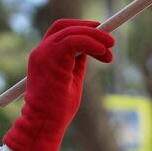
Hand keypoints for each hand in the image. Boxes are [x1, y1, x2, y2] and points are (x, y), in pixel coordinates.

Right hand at [2, 20, 114, 150]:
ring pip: (72, 32)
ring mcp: (44, 54)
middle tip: (110, 40)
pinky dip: (91, 43)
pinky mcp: (51, 58)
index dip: (81, 29)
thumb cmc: (56, 110)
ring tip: (111, 48)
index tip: (101, 38)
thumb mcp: (72, 81)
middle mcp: (40, 51)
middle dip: (89, 28)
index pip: (61, 32)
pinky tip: (103, 52)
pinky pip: (75, 41)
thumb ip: (77, 64)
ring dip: (95, 37)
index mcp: (43, 56)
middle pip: (65, 26)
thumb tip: (91, 51)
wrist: (43, 124)